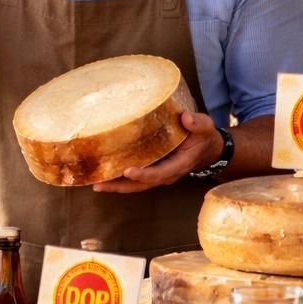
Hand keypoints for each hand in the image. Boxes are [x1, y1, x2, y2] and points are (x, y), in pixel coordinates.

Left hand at [92, 112, 223, 193]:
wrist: (207, 149)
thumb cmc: (203, 137)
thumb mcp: (205, 127)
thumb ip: (197, 123)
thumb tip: (185, 117)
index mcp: (179, 165)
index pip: (160, 173)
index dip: (144, 174)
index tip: (128, 171)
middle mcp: (167, 174)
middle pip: (142, 185)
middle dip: (120, 186)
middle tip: (100, 185)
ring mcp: (158, 175)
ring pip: (135, 185)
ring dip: (116, 186)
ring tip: (95, 184)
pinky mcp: (152, 171)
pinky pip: (134, 179)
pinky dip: (118, 179)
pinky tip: (102, 176)